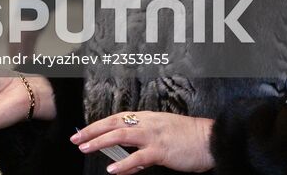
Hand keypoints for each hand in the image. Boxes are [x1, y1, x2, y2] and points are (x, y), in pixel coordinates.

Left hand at [72, 110, 213, 172]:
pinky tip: (112, 168)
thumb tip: (125, 160)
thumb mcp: (162, 133)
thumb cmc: (188, 137)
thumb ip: (142, 144)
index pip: (116, 118)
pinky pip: (138, 158)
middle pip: (113, 124)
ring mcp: (153, 136)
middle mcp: (147, 123)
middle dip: (92, 130)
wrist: (210, 140)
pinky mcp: (161, 151)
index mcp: (147, 118)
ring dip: (100, 142)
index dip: (98, 124)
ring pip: (120, 136)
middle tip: (76, 138)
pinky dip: (123, 163)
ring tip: (85, 149)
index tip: (83, 131)